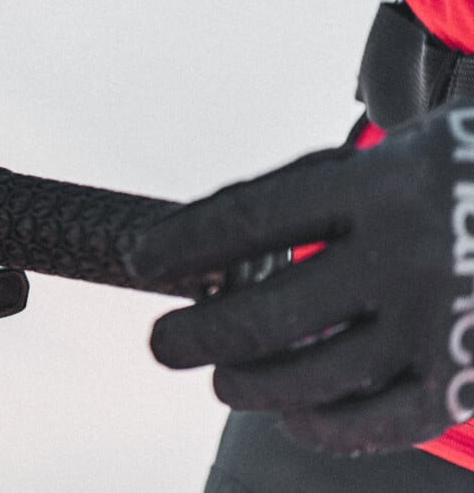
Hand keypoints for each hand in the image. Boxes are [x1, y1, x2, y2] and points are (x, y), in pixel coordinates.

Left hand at [127, 101, 473, 453]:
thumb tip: (197, 244)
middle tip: (162, 345)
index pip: (249, 220)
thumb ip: (300, 193)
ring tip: (222, 378)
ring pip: (313, 377)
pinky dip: (324, 426)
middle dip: (197, 336)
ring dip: (249, 385)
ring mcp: (440, 319)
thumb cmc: (446, 182)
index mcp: (379, 182)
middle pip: (269, 314)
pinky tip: (293, 414)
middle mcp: (408, 252)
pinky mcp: (468, 375)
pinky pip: (380, 422)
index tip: (142, 261)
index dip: (181, 245)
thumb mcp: (382, 157)